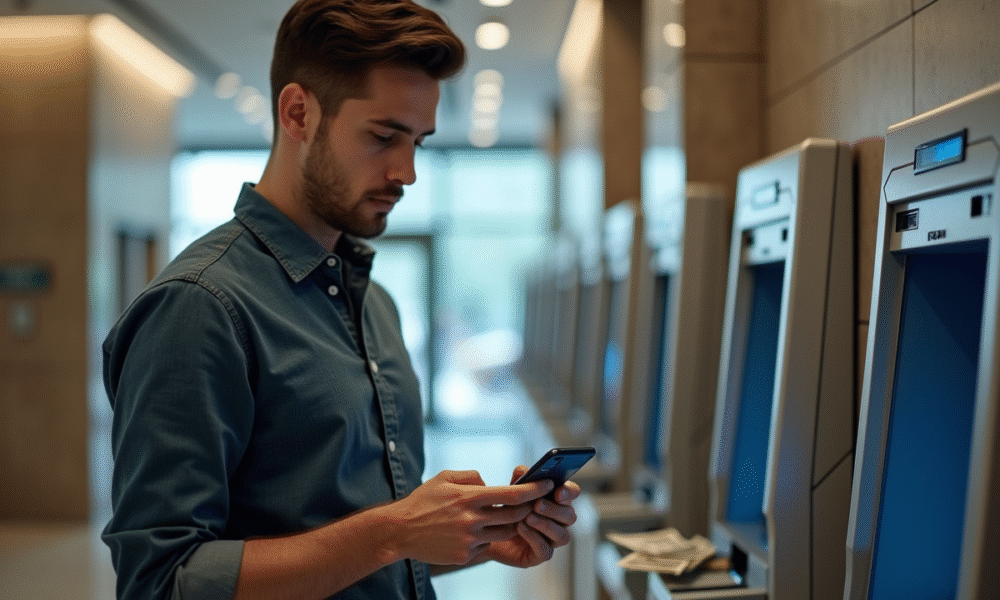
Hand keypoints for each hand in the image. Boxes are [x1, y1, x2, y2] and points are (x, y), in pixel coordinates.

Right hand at [390, 470, 551, 565]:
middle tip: (533, 503)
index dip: (534, 490)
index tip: (547, 485)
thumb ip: (471, 477)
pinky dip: (488, 538)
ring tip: (506, 517)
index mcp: (469, 497)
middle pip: (515, 516)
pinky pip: (487, 546)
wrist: (400, 531)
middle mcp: (472, 520)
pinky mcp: (465, 556)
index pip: (512, 494)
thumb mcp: (444, 478)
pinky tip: (476, 532)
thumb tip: (489, 483)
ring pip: (505, 533)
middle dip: (528, 508)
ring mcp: (470, 540)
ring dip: (510, 525)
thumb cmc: (423, 501)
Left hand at [481, 465, 581, 567]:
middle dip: (554, 509)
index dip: (570, 492)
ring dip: (546, 524)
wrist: (488, 531)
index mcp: (556, 500)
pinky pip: (546, 550)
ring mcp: (552, 539)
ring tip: (527, 517)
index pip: (572, 493)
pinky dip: (534, 538)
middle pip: (570, 515)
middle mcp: (558, 520)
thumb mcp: (510, 490)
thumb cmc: (506, 508)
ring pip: (562, 535)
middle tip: (537, 504)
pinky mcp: (540, 554)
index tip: (558, 490)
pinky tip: (521, 528)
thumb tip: (523, 470)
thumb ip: (518, 480)